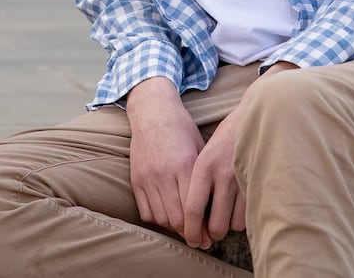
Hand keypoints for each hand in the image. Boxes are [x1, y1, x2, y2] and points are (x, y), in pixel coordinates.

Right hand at [126, 77, 203, 236]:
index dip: (203, 228)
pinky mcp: (135, 179)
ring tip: (185, 229)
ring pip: (161, 217)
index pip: (193, 208)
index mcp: (184, 165)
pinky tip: (168, 216)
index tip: (210, 238)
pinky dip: (157, 219)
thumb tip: (217, 209)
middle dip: (190, 233)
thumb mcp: (200, 149)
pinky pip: (145, 211)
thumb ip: (205, 178)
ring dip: (174, 227)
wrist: (153, 112)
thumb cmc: (182, 130)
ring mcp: (147, 177)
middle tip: (200, 240)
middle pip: (176, 218)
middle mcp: (164, 173)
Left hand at [180, 61, 297, 247]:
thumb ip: (197, 178)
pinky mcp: (260, 182)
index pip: (192, 209)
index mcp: (203, 166)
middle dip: (211, 234)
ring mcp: (243, 180)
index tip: (192, 239)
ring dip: (228, 226)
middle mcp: (222, 175)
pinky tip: (238, 209)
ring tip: (224, 217)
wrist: (257, 114)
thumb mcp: (204, 151)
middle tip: (209, 234)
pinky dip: (244, 218)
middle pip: (214, 223)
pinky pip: (249, 215)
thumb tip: (191, 212)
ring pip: (233, 223)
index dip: (191, 230)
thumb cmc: (226, 136)